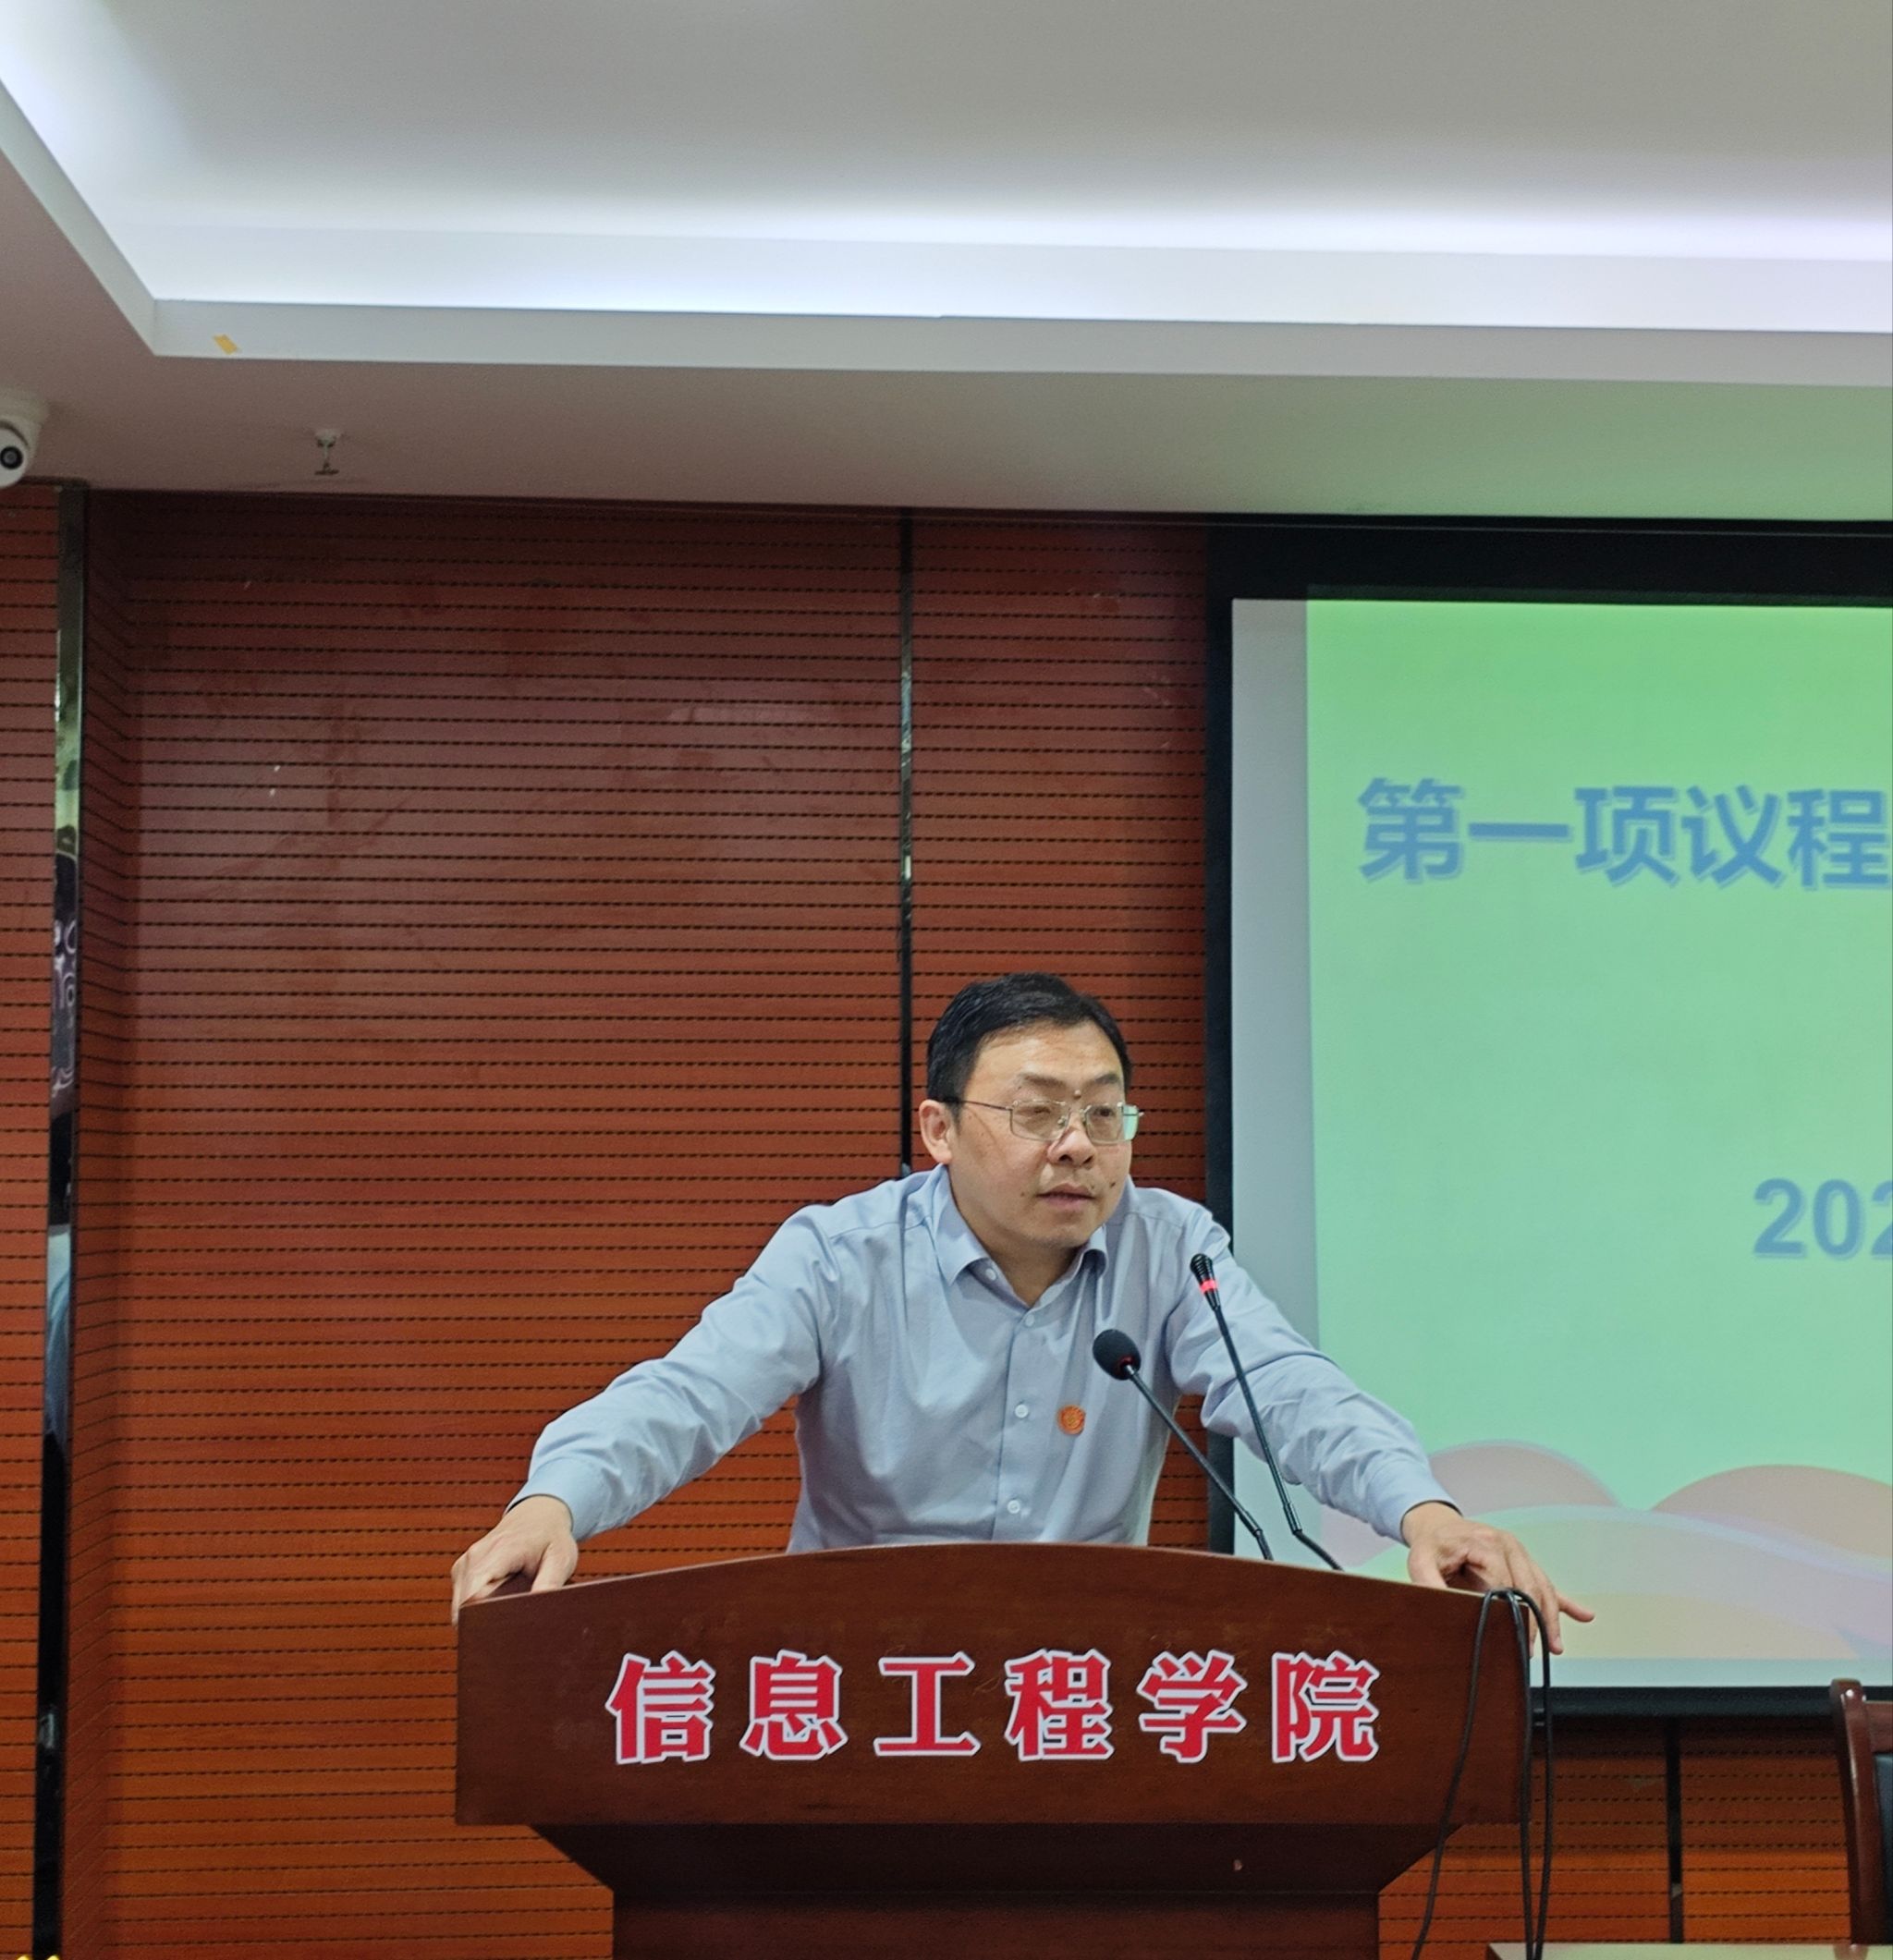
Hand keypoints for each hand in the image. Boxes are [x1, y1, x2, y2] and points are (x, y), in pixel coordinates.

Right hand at [450, 1493, 578, 1621]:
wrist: (538, 1515)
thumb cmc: (551, 1537)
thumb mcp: (561, 1558)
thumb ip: (550, 1583)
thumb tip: (539, 1611)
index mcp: (498, 1552)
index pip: (475, 1597)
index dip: (486, 1621)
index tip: (502, 1632)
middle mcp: (474, 1557)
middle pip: (466, 1607)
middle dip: (484, 1623)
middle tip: (510, 1629)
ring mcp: (464, 1564)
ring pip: (462, 1607)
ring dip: (480, 1617)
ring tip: (507, 1612)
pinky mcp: (462, 1571)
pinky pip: (462, 1600)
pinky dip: (476, 1609)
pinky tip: (498, 1605)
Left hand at [1399, 1501, 1594, 1655]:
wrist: (1440, 1526)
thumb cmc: (1433, 1545)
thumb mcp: (1420, 1560)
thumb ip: (1427, 1582)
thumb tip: (1441, 1606)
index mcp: (1485, 1543)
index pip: (1504, 1583)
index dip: (1507, 1611)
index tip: (1507, 1636)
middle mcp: (1508, 1545)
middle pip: (1530, 1587)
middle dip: (1533, 1620)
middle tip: (1528, 1651)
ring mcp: (1520, 1554)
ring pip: (1544, 1588)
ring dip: (1551, 1619)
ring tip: (1554, 1647)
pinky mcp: (1524, 1563)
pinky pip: (1549, 1584)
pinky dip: (1566, 1602)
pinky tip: (1584, 1615)